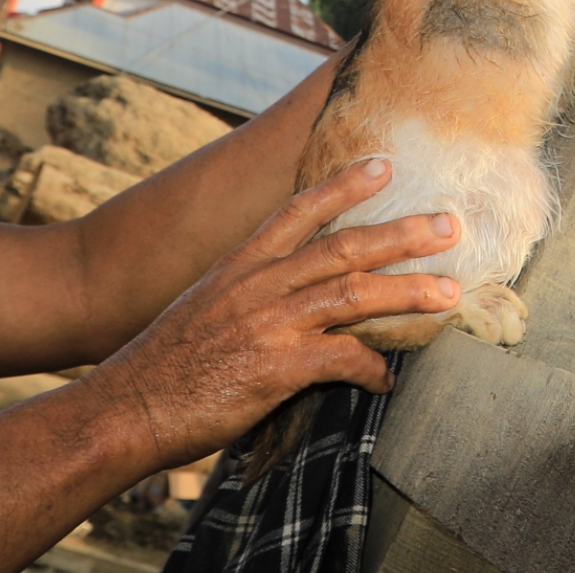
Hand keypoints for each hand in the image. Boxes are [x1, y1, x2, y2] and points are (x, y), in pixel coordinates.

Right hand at [79, 158, 459, 466]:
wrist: (124, 409)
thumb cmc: (164, 367)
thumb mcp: (204, 310)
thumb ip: (251, 297)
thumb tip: (293, 299)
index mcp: (240, 266)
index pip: (298, 210)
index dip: (344, 185)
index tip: (384, 165)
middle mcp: (258, 286)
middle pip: (344, 247)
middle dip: (403, 233)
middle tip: (450, 225)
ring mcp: (268, 325)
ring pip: (354, 295)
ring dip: (408, 292)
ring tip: (450, 293)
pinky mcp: (274, 369)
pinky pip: (341, 360)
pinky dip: (372, 367)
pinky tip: (388, 379)